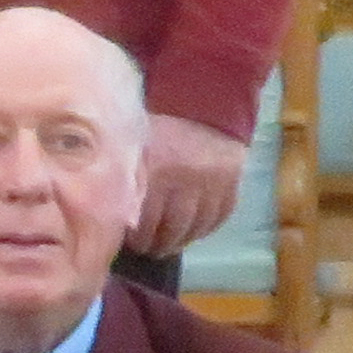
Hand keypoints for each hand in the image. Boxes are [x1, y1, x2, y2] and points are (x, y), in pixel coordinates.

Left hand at [131, 113, 249, 256]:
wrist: (206, 102)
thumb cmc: (162, 124)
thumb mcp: (138, 145)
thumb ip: (130, 178)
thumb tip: (120, 217)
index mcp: (158, 170)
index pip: (145, 218)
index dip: (136, 236)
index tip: (129, 243)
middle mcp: (186, 181)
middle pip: (171, 228)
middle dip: (157, 244)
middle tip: (148, 250)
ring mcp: (212, 185)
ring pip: (195, 227)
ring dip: (180, 241)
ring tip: (168, 246)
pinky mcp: (232, 184)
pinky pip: (219, 217)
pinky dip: (205, 229)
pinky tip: (192, 232)